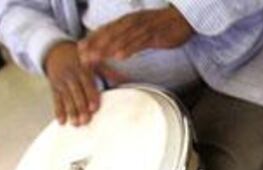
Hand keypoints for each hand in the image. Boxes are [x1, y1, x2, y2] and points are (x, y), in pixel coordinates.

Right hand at [44, 41, 102, 125]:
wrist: (57, 51)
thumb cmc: (82, 60)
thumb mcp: (95, 62)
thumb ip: (109, 72)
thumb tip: (126, 79)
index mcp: (83, 70)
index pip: (88, 85)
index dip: (91, 96)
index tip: (94, 108)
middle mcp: (71, 76)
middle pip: (76, 94)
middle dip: (81, 108)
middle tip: (85, 121)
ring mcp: (61, 82)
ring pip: (66, 99)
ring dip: (71, 112)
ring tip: (75, 124)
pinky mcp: (54, 87)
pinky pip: (56, 100)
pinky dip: (58, 111)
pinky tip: (61, 122)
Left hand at [78, 7, 192, 66]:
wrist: (183, 18)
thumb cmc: (163, 25)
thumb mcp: (142, 30)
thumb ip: (129, 38)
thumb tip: (116, 49)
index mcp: (127, 20)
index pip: (106, 29)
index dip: (92, 39)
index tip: (80, 49)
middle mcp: (132, 22)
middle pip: (110, 34)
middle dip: (95, 45)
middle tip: (83, 56)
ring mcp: (143, 28)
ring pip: (121, 38)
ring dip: (107, 48)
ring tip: (95, 58)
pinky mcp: (154, 34)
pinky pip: (139, 42)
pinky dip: (128, 48)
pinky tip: (120, 56)